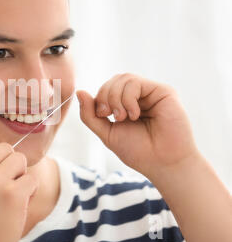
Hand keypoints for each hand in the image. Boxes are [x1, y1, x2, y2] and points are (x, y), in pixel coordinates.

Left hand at [76, 73, 199, 178]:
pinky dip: (128, 98)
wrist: (162, 163)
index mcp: (126, 105)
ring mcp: (151, 93)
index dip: (98, 98)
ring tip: (123, 117)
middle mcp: (140, 96)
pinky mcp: (163, 92)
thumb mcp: (106, 133)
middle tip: (111, 116)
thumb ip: (90, 114)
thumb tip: (79, 92)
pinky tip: (135, 114)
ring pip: (123, 78)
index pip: (106, 88)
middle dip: (105, 96)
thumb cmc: (138, 151)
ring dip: (116, 98)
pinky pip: (135, 82)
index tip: (102, 115)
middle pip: (113, 81)